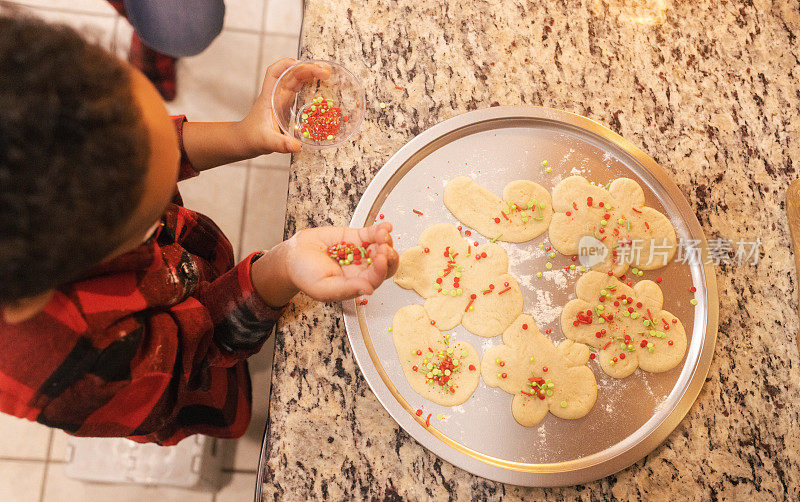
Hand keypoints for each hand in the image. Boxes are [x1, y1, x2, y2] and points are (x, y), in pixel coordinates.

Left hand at [238, 58, 330, 155]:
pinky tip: (319, 85)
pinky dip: (309, 84)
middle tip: (326, 72)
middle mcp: (275, 95)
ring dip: (310, 74)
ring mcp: (281, 99)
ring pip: (296, 79)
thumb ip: (280, 144)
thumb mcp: (267, 142)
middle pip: (291, 74)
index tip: (303, 65)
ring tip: (326, 74)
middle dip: (307, 68)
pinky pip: (298, 89)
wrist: (245, 141)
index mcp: (269, 98)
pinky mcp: (285, 105)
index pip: (274, 73)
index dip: (287, 65)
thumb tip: (297, 147)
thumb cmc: (252, 138)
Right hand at [250, 223, 398, 305]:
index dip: (381, 270)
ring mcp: (361, 253)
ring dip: (385, 241)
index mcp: (357, 284)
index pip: (376, 279)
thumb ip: (346, 289)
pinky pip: (372, 234)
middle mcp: (362, 269)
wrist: (293, 256)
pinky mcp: (356, 237)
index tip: (380, 260)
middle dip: (388, 256)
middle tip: (383, 248)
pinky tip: (385, 227)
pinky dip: (380, 230)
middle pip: (386, 265)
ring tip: (381, 235)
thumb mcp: (323, 288)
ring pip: (381, 247)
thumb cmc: (305, 276)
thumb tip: (368, 290)